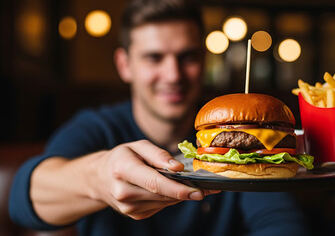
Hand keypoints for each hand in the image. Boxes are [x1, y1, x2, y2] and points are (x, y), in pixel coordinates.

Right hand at [94, 140, 218, 219]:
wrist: (99, 178)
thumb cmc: (122, 158)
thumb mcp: (137, 146)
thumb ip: (158, 154)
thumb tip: (178, 168)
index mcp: (122, 170)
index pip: (154, 183)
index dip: (178, 188)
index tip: (199, 190)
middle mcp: (123, 192)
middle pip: (162, 195)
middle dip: (188, 192)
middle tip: (210, 188)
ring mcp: (128, 208)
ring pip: (164, 202)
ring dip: (181, 195)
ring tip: (196, 186)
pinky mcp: (135, 215)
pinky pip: (160, 206)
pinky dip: (170, 198)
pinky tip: (174, 190)